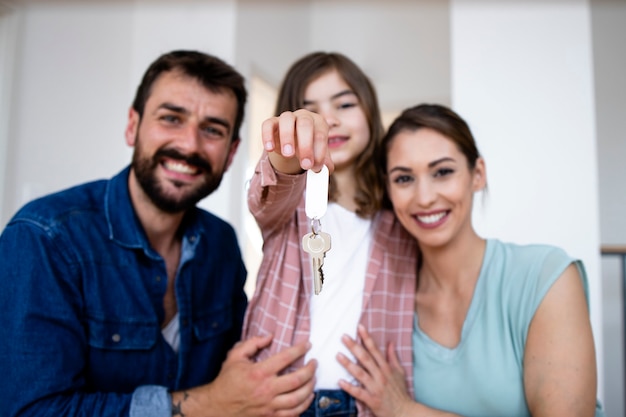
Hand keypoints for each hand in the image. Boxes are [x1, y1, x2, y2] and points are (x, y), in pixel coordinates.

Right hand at [171, 335, 315, 416]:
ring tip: (314, 378)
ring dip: (311, 387)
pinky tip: (309, 397)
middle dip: (311, 370)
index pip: (286, 358)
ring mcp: (269, 405)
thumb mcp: (235, 356)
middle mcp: (266, 389)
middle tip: (314, 363)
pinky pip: (293, 413)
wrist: (217, 406)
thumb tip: (270, 336)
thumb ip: (252, 343)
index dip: (300, 349)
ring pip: (299, 398)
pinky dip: (305, 405)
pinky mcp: (270, 416)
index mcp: (259, 372)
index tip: (307, 345)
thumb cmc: (227, 380)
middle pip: (297, 380)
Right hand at [261, 109, 333, 173]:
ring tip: (288, 155)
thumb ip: (323, 161)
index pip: (320, 134)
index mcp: (319, 123)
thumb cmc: (307, 148)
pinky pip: (268, 124)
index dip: (319, 151)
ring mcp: (288, 117)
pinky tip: (269, 149)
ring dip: (287, 138)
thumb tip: (327, 169)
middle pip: (305, 124)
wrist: (293, 145)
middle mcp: (304, 116)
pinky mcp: (272, 122)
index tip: (316, 167)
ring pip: (287, 120)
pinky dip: (267, 136)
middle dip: (306, 146)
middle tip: (305, 165)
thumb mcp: (317, 155)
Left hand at [338, 325, 413, 416]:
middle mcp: (380, 375)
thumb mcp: (399, 372)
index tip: (359, 327)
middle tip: (344, 337)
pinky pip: (358, 392)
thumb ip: (393, 357)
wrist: (404, 411)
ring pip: (360, 373)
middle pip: (365, 358)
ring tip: (338, 355)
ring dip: (348, 364)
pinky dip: (349, 387)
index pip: (375, 350)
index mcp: (386, 368)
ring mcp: (375, 387)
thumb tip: (390, 343)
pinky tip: (340, 381)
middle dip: (354, 347)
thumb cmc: (400, 392)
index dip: (367, 338)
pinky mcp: (371, 399)